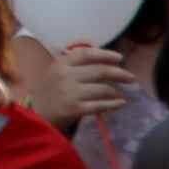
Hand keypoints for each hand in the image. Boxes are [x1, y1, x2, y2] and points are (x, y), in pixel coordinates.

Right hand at [14, 35, 131, 126]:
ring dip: (116, 91)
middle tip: (131, 77)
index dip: (106, 54)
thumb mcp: (58, 70)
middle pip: (100, 71)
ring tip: (121, 93)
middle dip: (119, 73)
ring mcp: (69, 92)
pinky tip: (120, 103)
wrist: (37, 114)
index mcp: (62, 63)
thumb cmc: (51, 90)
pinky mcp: (74, 109)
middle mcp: (65, 75)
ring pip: (102, 89)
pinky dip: (113, 104)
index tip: (120, 58)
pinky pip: (100, 105)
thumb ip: (76, 62)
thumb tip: (105, 56)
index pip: (87, 54)